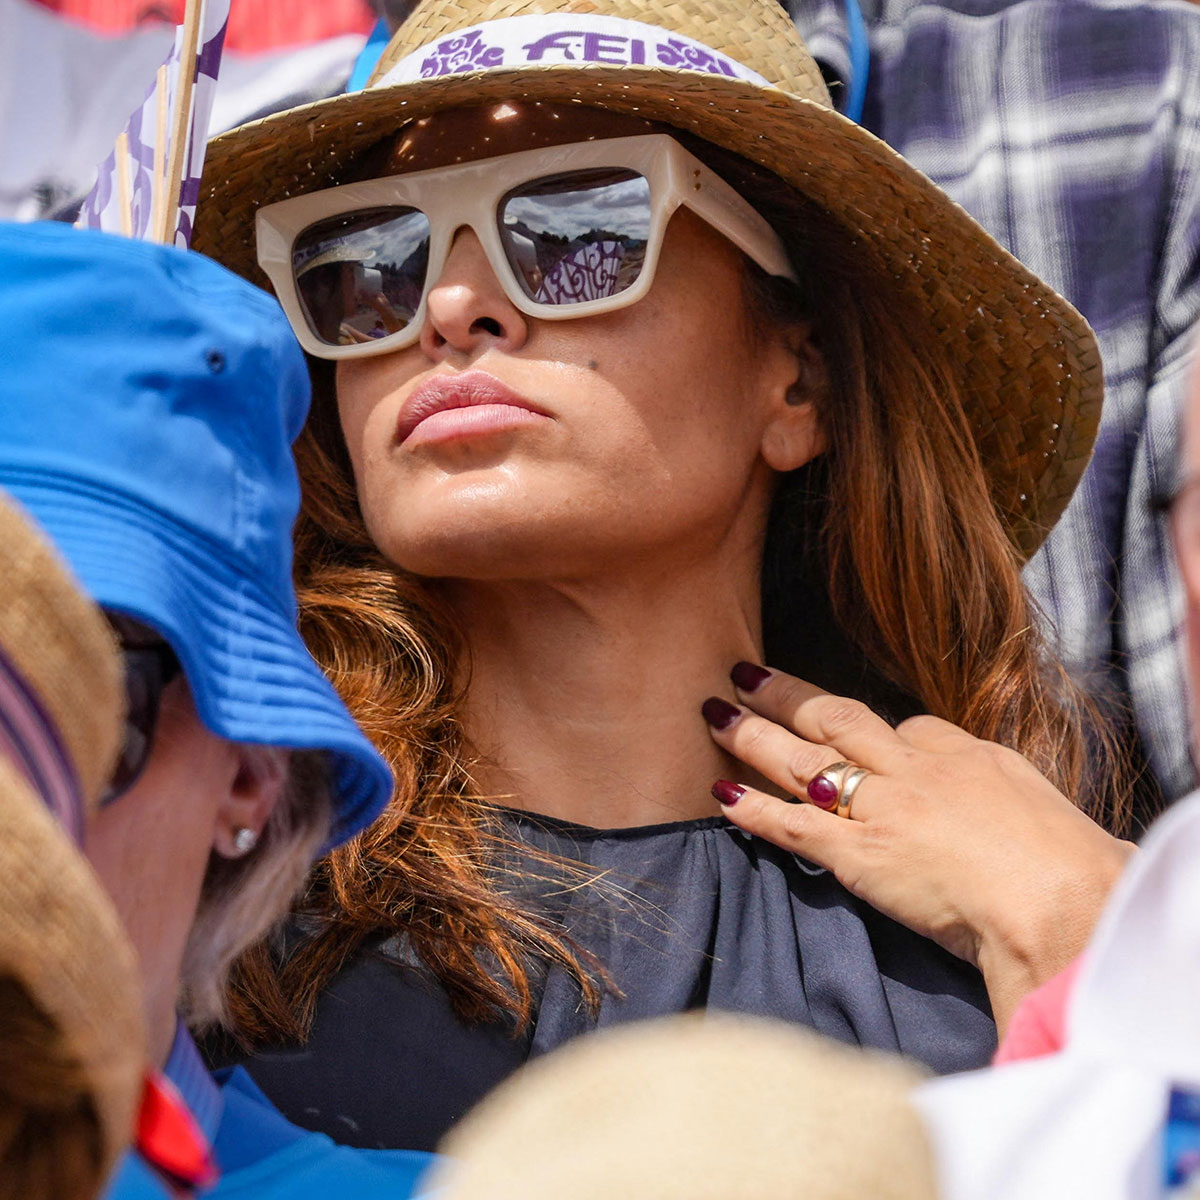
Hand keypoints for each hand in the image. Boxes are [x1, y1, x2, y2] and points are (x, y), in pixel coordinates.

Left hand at [702, 663, 1133, 1032]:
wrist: (1060, 899)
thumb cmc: (1070, 864)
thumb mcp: (1044, 806)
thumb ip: (1007, 796)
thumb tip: (1006, 807)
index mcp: (962, 755)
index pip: (906, 727)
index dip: (870, 728)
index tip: (843, 728)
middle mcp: (912, 769)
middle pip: (836, 718)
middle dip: (786, 695)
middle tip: (745, 673)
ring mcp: (880, 806)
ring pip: (802, 758)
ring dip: (754, 734)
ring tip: (715, 712)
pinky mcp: (858, 853)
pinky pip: (792, 825)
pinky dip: (754, 809)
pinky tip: (722, 794)